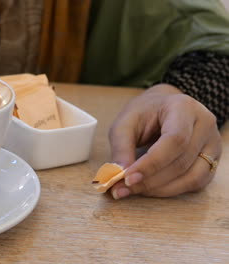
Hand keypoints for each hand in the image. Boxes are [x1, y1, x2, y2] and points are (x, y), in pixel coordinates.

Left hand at [108, 84, 221, 198]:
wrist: (162, 107)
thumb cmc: (143, 114)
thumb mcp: (125, 123)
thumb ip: (121, 147)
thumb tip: (118, 175)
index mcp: (183, 107)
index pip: (174, 140)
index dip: (151, 163)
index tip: (127, 178)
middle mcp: (204, 124)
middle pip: (182, 161)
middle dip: (150, 180)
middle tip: (123, 189)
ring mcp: (212, 143)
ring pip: (192, 177)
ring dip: (160, 189)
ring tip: (134, 190)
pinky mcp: (212, 160)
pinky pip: (196, 183)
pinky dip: (172, 190)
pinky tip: (151, 189)